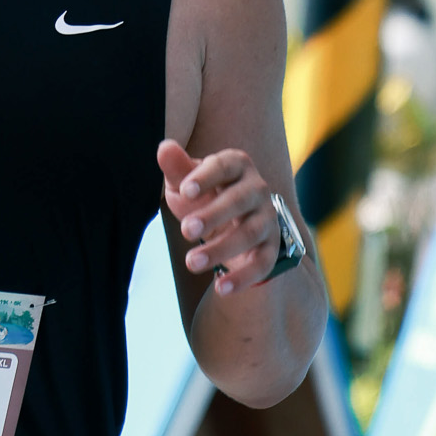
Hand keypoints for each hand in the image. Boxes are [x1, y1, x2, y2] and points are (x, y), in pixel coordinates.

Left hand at [158, 138, 290, 295]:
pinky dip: (243, 277)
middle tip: (186, 230)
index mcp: (237, 166)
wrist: (231, 226)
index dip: (206, 177)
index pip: (224, 166)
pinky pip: (262, 264)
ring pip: (249, 234)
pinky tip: (220, 288)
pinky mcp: (271, 248)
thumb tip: (164, 147)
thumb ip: (177, 168)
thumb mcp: (187, 183)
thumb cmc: (205, 196)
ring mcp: (268, 219)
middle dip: (213, 215)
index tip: (185, 190)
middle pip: (239, 201)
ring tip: (191, 263)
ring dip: (221, 249)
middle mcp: (257, 189)